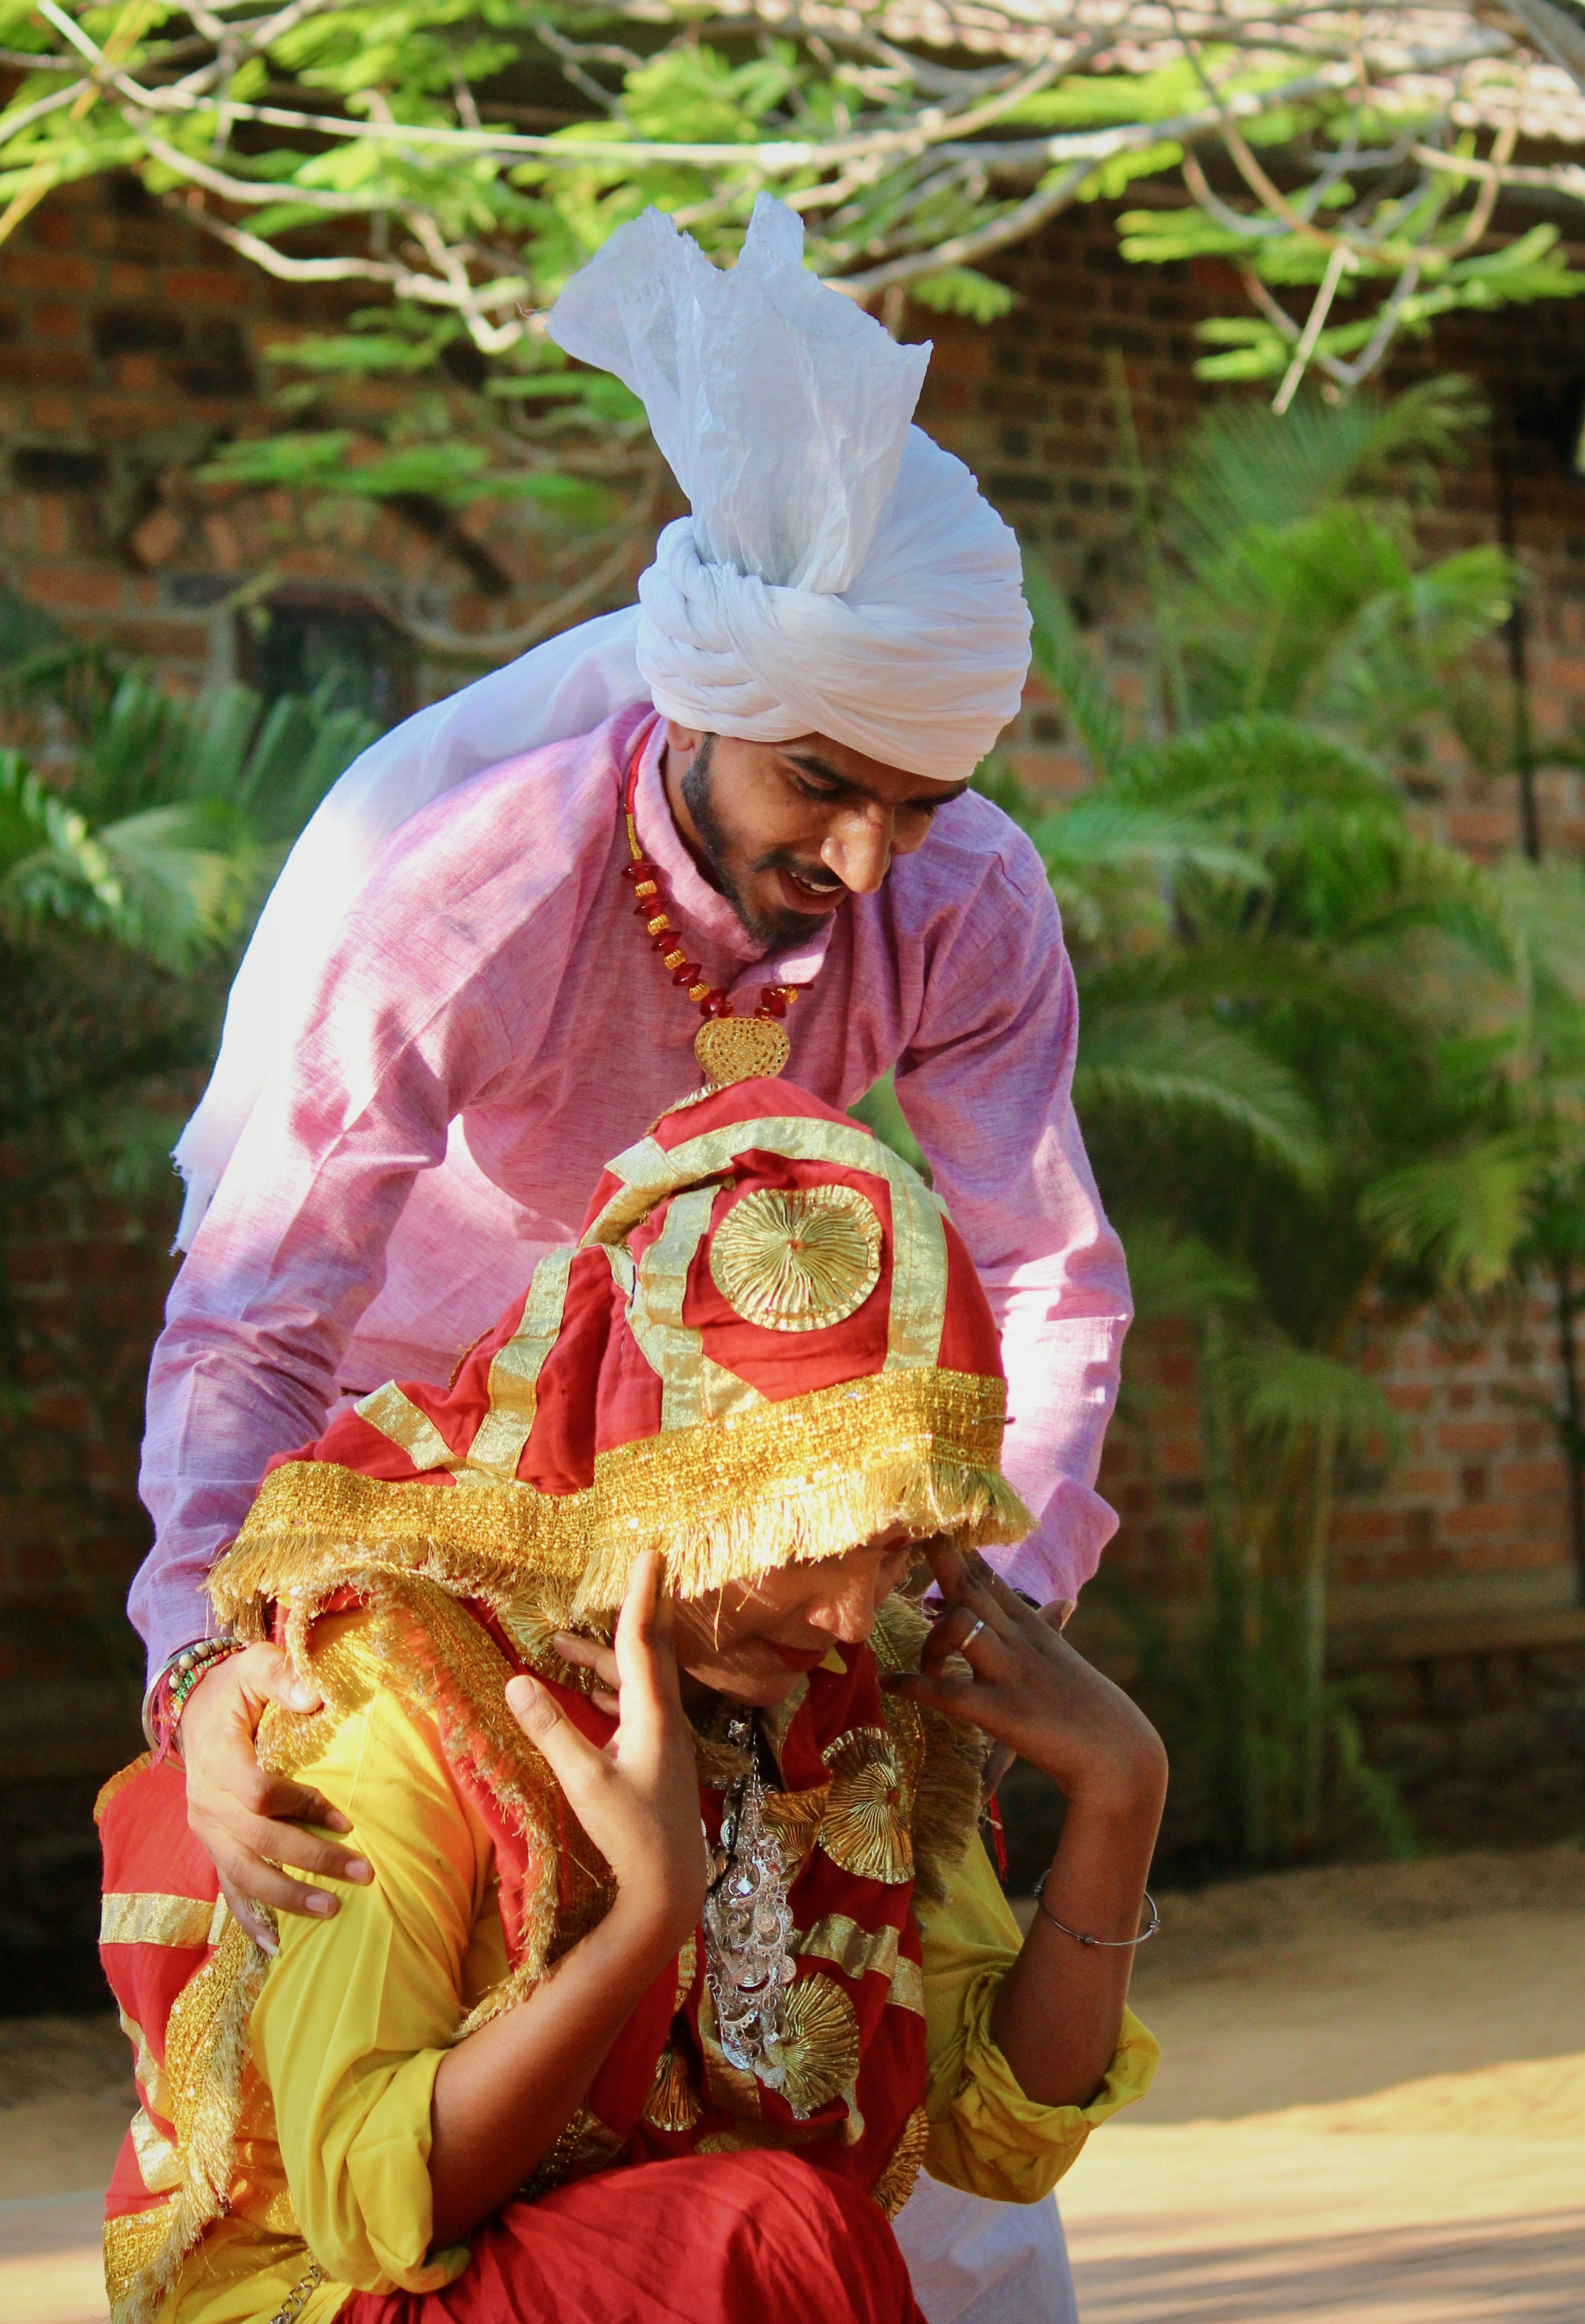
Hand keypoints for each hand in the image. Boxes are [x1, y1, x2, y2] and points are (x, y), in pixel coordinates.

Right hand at [180, 1642, 372, 1950]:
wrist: (192, 1708)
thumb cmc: (234, 1687)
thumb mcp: (256, 1664)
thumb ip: (282, 1676)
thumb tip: (316, 1697)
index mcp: (219, 1761)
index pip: (261, 1795)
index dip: (304, 1809)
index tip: (346, 1819)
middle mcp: (207, 1803)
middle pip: (258, 1842)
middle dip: (311, 1861)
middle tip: (362, 1874)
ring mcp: (206, 1829)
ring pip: (243, 1874)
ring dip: (286, 1897)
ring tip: (332, 1911)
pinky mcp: (210, 1844)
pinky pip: (227, 1886)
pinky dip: (249, 1918)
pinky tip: (273, 1946)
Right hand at [506, 1553, 704, 1957]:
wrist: (669, 1886)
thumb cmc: (629, 1834)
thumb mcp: (582, 1780)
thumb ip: (550, 1728)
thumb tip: (515, 1679)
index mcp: (654, 1715)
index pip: (644, 1640)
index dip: (642, 1595)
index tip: (650, 1554)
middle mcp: (666, 1721)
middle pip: (647, 1654)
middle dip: (627, 1616)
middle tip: (613, 1583)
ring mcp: (666, 1742)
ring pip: (639, 1684)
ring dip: (606, 1660)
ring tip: (562, 1648)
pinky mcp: (660, 1761)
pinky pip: (638, 1708)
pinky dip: (614, 1690)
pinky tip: (594, 1697)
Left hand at [888, 1546, 1164, 1817]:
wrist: (1120, 1756)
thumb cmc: (1092, 1711)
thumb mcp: (1065, 1659)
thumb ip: (1052, 1628)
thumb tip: (1064, 1602)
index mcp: (1032, 1628)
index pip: (988, 1578)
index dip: (958, 1549)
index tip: (932, 1523)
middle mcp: (1019, 1641)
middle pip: (972, 1588)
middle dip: (940, 1555)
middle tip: (908, 1527)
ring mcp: (1011, 1674)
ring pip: (961, 1627)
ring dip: (929, 1633)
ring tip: (905, 1653)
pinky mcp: (1004, 1713)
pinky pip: (950, 1693)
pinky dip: (917, 1686)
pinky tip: (891, 1683)